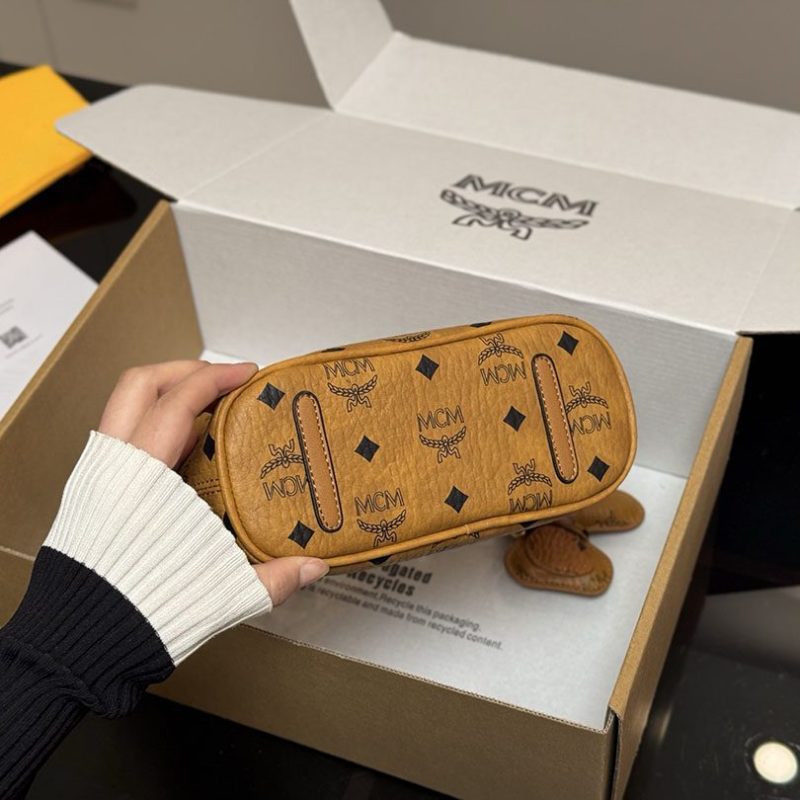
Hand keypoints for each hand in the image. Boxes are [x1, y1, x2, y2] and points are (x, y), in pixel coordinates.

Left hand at [98, 360, 328, 601]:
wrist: (81, 645)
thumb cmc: (142, 613)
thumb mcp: (222, 592)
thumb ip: (273, 576)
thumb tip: (314, 567)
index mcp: (144, 478)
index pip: (179, 400)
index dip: (215, 376)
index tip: (246, 374)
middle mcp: (114, 468)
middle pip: (141, 384)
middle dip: (185, 370)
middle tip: (221, 377)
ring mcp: (97, 479)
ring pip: (124, 409)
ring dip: (166, 397)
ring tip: (205, 409)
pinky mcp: (89, 495)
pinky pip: (119, 440)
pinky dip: (152, 430)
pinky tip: (181, 452)